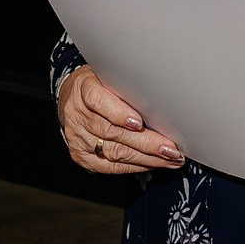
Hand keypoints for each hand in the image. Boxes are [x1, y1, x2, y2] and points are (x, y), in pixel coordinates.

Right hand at [57, 66, 183, 174]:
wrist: (73, 99)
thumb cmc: (101, 86)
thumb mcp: (112, 76)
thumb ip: (129, 88)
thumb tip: (163, 103)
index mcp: (84, 87)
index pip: (97, 99)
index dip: (118, 112)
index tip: (139, 123)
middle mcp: (77, 113)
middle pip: (111, 131)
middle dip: (146, 143)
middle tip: (171, 149)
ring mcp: (77, 137)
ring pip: (114, 152)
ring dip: (147, 158)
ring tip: (171, 159)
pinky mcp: (81, 156)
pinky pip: (111, 167)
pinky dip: (136, 166)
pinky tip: (153, 163)